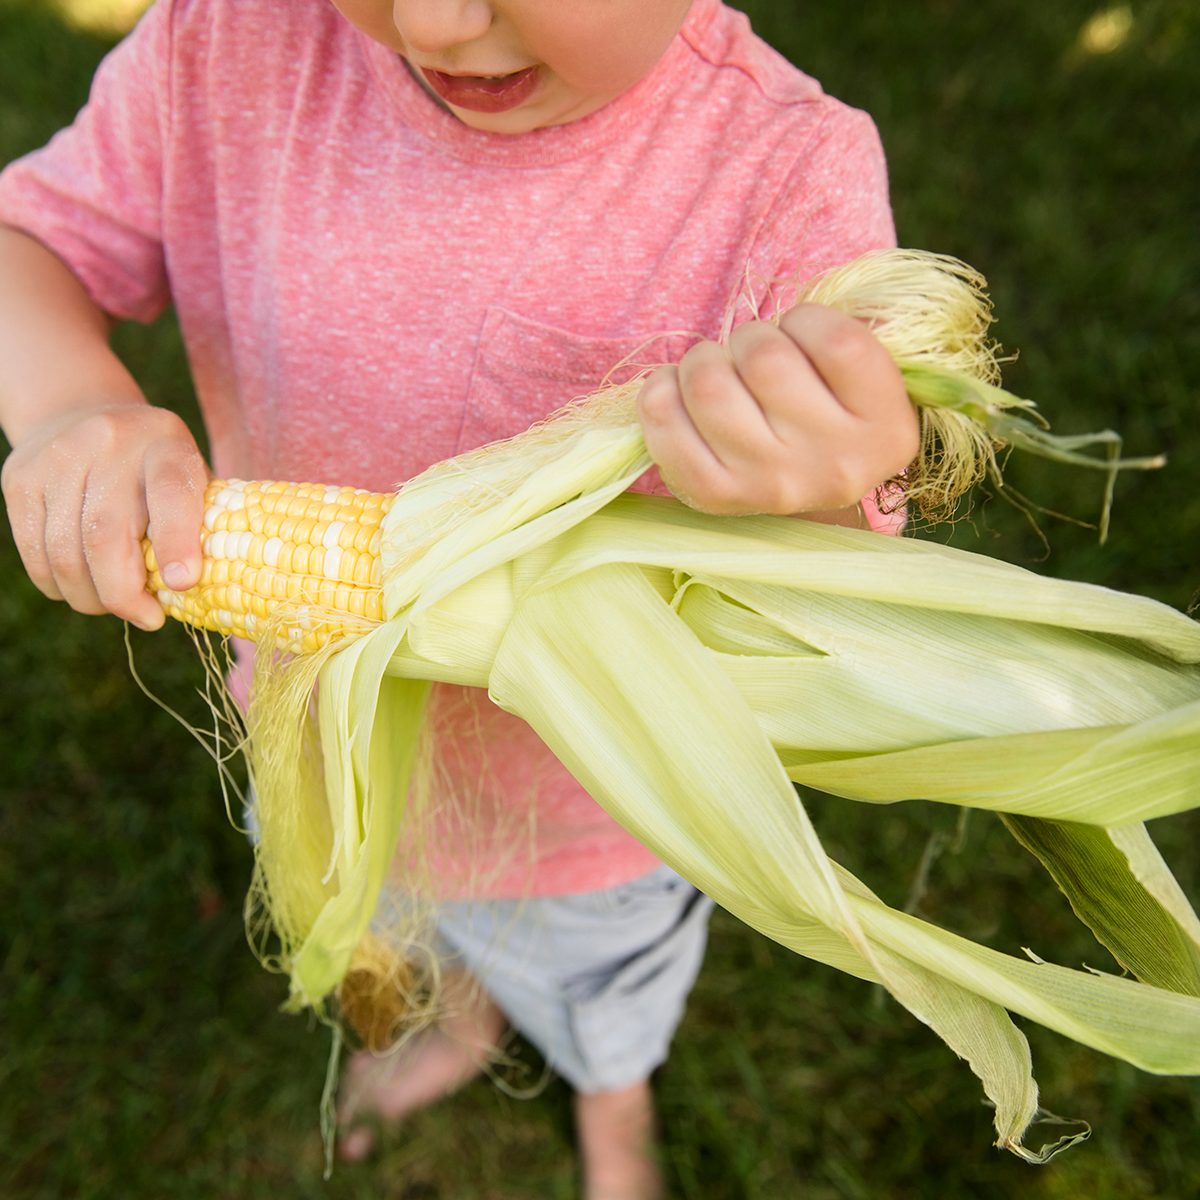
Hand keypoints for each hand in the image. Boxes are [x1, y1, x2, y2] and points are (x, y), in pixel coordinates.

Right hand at [2, 402, 208, 628]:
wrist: (81, 414)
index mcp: (165, 443)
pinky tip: (82, 589)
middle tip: (147, 618)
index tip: (183, 584)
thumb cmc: (154, 466)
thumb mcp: (191, 477)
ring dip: (91, 597)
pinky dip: (59, 584)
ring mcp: (56, 459)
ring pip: (64, 553)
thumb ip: (202, 525)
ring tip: (114, 605)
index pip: (171, 492)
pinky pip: (35, 553)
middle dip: (124, 593)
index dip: (177, 542)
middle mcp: (107, 443)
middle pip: (105, 535)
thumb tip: (203, 590)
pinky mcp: (20, 479)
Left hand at [636, 304, 918, 517]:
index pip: (839, 342)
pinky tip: (680, 392)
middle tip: (753, 354)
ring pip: (708, 382)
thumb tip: (798, 313)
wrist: (805, 494)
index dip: (806, 319)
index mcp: (886, 431)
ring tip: (719, 372)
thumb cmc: (832, 412)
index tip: (801, 334)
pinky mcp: (715, 494)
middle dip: (750, 337)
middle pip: (764, 358)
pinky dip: (662, 389)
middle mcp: (833, 466)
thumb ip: (850, 338)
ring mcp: (771, 486)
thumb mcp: (865, 380)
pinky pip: (663, 416)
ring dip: (704, 359)